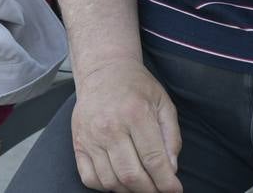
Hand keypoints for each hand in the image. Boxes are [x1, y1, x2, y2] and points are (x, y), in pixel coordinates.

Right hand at [71, 59, 182, 191]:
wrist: (103, 71)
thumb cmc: (137, 86)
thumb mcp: (163, 103)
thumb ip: (171, 136)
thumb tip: (171, 169)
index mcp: (135, 114)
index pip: (153, 159)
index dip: (166, 182)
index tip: (174, 190)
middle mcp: (110, 127)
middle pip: (131, 175)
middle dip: (150, 191)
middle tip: (159, 190)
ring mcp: (91, 137)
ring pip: (111, 181)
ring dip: (129, 191)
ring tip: (141, 186)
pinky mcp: (78, 143)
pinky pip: (89, 178)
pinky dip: (106, 187)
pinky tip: (119, 180)